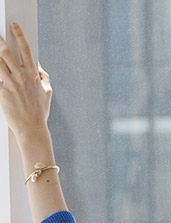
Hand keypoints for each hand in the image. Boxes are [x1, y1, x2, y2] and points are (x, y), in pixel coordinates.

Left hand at [0, 23, 51, 141]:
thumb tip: (39, 66)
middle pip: (6, 53)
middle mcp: (21, 77)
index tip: (14, 26)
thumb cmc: (40, 113)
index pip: (26, 49)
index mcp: (33, 75)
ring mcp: (11, 85)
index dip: (19, 35)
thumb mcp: (48, 93)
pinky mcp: (1, 93)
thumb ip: (45, 77)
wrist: (32, 130)